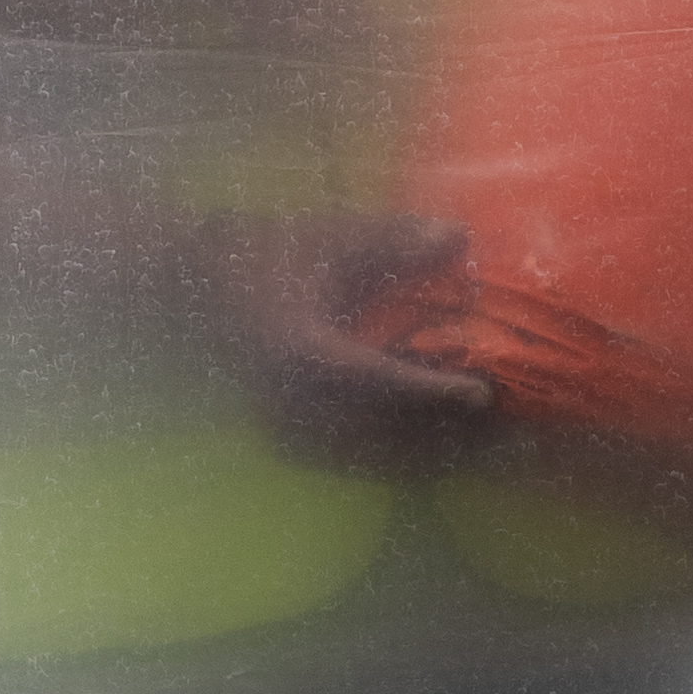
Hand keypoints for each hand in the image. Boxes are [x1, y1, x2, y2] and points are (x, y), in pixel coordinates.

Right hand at [211, 214, 499, 475]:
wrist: (198, 285)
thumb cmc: (266, 256)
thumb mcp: (330, 238)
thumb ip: (393, 238)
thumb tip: (459, 237)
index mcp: (301, 351)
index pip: (378, 379)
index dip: (432, 390)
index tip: (480, 393)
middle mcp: (292, 398)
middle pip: (380, 431)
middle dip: (440, 432)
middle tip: (494, 423)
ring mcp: (286, 422)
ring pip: (367, 454)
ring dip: (422, 450)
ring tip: (475, 442)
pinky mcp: (288, 433)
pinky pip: (349, 456)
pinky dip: (392, 454)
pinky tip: (429, 445)